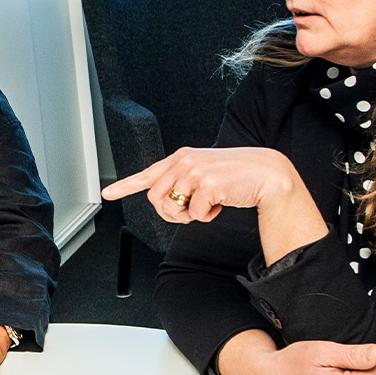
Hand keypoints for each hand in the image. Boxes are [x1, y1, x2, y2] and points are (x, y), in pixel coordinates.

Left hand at [101, 147, 326, 264]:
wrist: (267, 174)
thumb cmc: (237, 176)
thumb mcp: (205, 173)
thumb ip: (183, 182)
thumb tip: (165, 203)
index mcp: (181, 157)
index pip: (148, 173)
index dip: (125, 185)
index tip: (108, 193)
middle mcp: (184, 161)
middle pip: (156, 199)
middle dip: (170, 213)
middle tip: (190, 214)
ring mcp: (194, 172)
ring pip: (172, 208)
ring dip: (188, 216)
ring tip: (207, 206)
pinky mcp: (206, 185)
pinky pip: (194, 215)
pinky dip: (208, 217)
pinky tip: (221, 204)